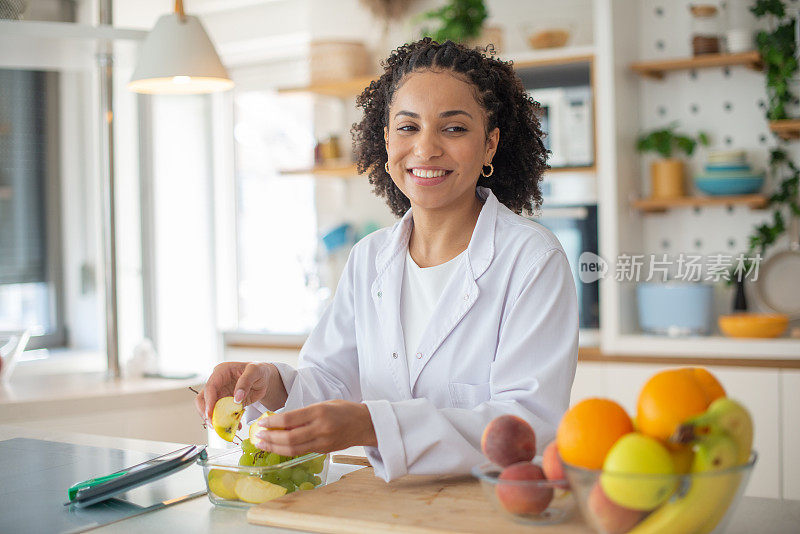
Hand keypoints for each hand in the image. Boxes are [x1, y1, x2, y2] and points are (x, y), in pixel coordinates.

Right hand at [194, 362, 285, 420]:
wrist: (264, 378)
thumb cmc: (258, 370)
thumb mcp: (255, 371)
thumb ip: (246, 382)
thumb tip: (236, 398)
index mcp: (221, 372)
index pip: (210, 387)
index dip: (209, 401)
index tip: (210, 414)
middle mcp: (217, 383)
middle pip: (203, 399)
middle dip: (206, 413)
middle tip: (214, 425)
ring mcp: (221, 394)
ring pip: (210, 409)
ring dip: (216, 420)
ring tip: (225, 428)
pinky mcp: (226, 404)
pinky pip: (222, 415)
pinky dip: (227, 422)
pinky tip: (236, 426)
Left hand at [252, 400, 376, 455]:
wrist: (365, 424)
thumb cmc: (344, 410)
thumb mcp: (323, 404)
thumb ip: (303, 413)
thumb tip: (280, 421)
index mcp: (320, 411)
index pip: (290, 418)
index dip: (273, 422)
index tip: (261, 423)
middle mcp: (321, 428)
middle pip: (289, 437)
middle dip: (270, 438)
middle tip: (257, 437)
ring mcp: (323, 441)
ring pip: (293, 449)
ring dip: (275, 448)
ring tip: (262, 445)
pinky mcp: (324, 450)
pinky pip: (301, 452)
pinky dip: (287, 451)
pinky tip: (277, 448)